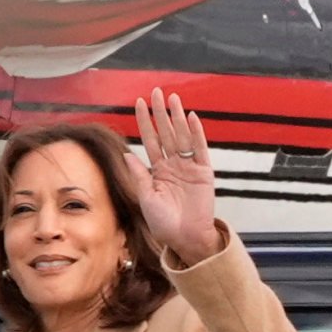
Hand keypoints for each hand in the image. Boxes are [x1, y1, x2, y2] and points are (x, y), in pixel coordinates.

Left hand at [122, 86, 224, 268]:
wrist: (185, 239)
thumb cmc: (164, 224)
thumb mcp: (146, 198)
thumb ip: (139, 175)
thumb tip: (127, 154)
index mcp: (158, 171)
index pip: (150, 140)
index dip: (144, 122)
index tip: (139, 103)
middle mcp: (173, 166)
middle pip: (166, 133)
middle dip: (161, 113)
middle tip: (156, 92)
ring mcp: (189, 168)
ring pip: (182, 137)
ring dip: (177, 118)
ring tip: (173, 99)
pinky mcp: (204, 173)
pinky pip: (200, 149)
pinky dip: (196, 133)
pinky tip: (191, 117)